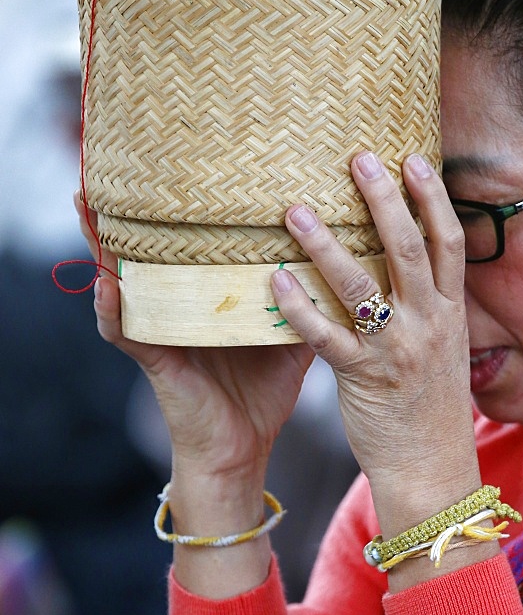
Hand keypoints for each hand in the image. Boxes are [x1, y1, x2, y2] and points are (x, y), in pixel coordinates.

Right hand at [75, 195, 312, 490]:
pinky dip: (112, 308)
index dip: (172, 212)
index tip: (168, 167)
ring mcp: (161, 331)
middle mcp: (177, 308)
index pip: (182, 247)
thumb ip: (308, 303)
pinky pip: (124, 331)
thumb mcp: (289, 339)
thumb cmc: (261, 392)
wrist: (243, 447)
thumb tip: (344, 264)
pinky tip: (107, 283)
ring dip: (101, 246)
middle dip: (124, 215)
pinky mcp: (155, 359)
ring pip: (123, 281)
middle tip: (103, 174)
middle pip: (144, 254)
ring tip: (85, 206)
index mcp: (207, 300)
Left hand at [270, 152, 480, 534]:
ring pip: (362, 287)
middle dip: (386, 200)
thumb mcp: (444, 351)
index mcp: (450, 314)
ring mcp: (397, 351)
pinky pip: (327, 337)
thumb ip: (429, 308)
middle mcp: (429, 325)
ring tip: (297, 208)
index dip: (433, 198)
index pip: (449, 243)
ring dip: (328, 243)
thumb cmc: (430, 409)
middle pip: (409, 250)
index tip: (414, 158)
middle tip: (359, 158)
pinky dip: (300, 307)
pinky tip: (275, 279)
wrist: (432, 471)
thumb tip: (411, 268)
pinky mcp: (362, 379)